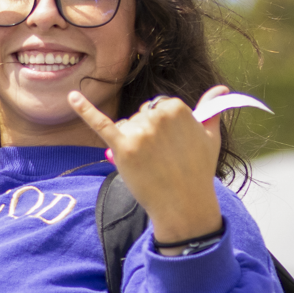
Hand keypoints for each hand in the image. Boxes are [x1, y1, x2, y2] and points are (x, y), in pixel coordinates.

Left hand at [69, 86, 224, 244]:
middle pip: (141, 116)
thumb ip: (212, 109)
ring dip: (132, 141)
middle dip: (146, 134)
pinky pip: (100, 124)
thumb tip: (222, 88)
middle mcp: (157, 116)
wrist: (183, 204)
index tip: (172, 146)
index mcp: (177, 108)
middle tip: (161, 158)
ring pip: (126, 125)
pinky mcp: (122, 147)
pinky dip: (84, 110)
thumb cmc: (198, 170)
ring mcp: (139, 131)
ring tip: (149, 163)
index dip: (163, 128)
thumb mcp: (210, 137)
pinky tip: (71, 97)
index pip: (158, 107)